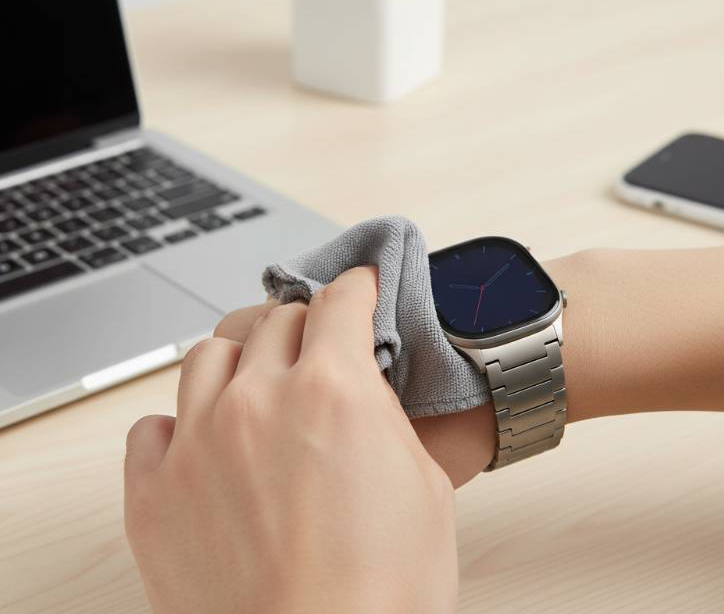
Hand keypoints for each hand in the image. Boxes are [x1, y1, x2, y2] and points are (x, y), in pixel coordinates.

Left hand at [125, 267, 458, 613]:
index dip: (356, 288)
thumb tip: (365, 387)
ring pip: (210, 354)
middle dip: (303, 325)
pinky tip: (204, 443)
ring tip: (257, 387)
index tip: (356, 289)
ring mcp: (199, 442)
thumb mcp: (423, 485)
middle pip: (275, 319)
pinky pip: (153, 425)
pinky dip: (181, 423)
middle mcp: (260, 401)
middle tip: (316, 349)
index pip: (339, 300)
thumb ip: (386, 416)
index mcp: (333, 390)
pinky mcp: (155, 493)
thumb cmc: (381, 594)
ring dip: (241, 359)